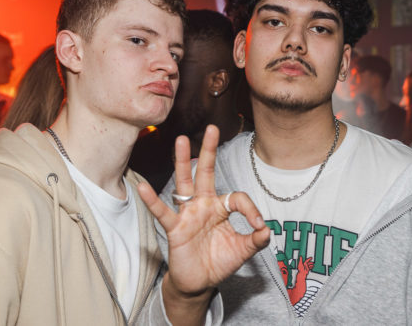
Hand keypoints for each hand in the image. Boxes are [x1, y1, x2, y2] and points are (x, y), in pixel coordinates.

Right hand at [138, 125, 269, 294]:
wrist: (199, 283)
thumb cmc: (218, 262)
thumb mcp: (242, 251)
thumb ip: (255, 240)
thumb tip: (267, 230)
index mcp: (221, 208)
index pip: (237, 197)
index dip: (250, 209)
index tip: (258, 226)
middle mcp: (203, 205)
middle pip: (207, 173)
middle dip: (210, 151)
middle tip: (212, 128)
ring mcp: (188, 214)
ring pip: (185, 183)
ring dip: (184, 162)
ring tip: (181, 141)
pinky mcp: (175, 227)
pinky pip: (162, 212)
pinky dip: (152, 200)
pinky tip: (144, 187)